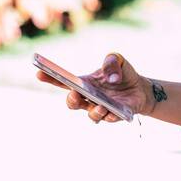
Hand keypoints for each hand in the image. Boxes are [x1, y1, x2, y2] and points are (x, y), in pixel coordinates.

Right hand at [36, 52, 152, 122]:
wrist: (141, 88)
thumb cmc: (123, 73)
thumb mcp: (118, 60)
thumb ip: (111, 62)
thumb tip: (111, 78)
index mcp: (84, 83)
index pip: (63, 81)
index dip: (50, 78)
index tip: (39, 72)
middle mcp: (89, 98)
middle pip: (73, 103)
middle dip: (71, 100)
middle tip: (75, 94)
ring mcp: (100, 108)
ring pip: (91, 114)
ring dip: (94, 111)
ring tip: (101, 106)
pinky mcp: (115, 115)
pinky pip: (109, 119)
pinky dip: (110, 116)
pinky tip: (113, 112)